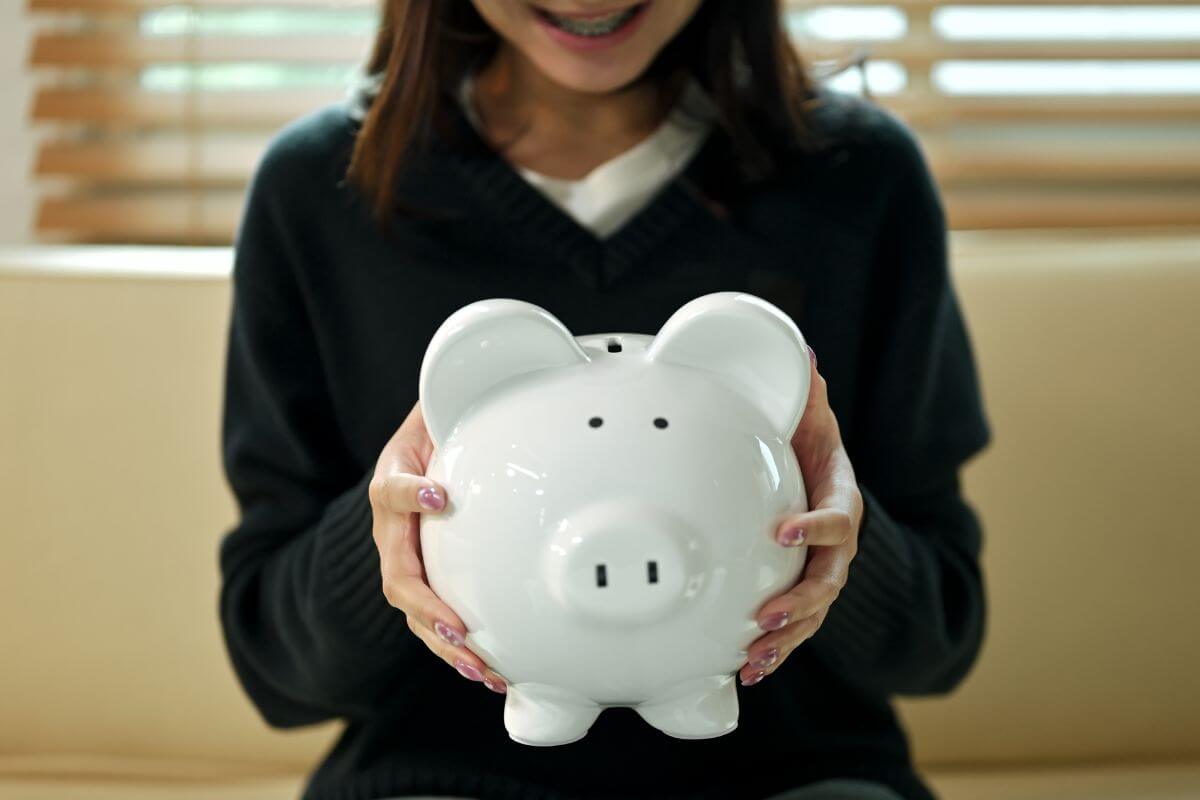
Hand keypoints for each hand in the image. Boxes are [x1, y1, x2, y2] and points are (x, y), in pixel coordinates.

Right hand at [368, 401, 507, 693]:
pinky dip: (459, 650)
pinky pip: (435, 623)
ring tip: (479, 667)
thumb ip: (455, 402)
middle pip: (399, 575)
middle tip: (459, 627)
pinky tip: (490, 671)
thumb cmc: (435, 432)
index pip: (391, 488)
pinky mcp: (426, 585)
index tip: (439, 493)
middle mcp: (390, 529)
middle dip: (429, 607)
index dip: (410, 492)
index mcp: (391, 481)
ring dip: (447, 645)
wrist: (416, 458)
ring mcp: (404, 562)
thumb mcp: (439, 410)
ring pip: (415, 613)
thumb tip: (490, 371)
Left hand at [738, 345, 863, 686]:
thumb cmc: (805, 436)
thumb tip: (800, 351)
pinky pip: (794, 625)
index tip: (784, 532)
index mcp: (841, 493)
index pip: (841, 514)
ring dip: (787, 639)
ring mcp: (821, 569)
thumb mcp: (805, 408)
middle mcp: (838, 539)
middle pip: (831, 578)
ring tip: (754, 659)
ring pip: (813, 613)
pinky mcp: (799, 589)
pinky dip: (775, 649)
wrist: (812, 465)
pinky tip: (746, 670)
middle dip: (801, 601)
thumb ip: (804, 387)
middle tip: (766, 616)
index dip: (818, 526)